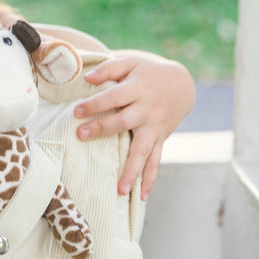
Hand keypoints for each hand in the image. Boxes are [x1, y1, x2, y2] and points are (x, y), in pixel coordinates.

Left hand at [73, 53, 194, 199]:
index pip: (113, 97)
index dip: (95, 104)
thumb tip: (87, 78)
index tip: (76, 112)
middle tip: (80, 135)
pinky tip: (140, 196)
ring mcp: (155, 128)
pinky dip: (149, 178)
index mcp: (138, 89)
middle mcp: (147, 110)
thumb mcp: (131, 63)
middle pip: (123, 122)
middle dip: (102, 129)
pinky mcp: (159, 139)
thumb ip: (109, 68)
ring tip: (120, 190)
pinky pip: (155, 161)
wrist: (182, 84)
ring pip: (142, 150)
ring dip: (131, 170)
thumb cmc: (148, 72)